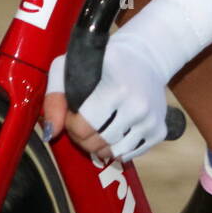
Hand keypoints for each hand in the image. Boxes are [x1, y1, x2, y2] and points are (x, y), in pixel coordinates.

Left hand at [43, 33, 169, 164]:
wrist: (145, 57)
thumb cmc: (102, 61)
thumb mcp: (71, 65)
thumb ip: (54, 96)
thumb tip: (51, 133)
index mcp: (117, 88)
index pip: (83, 127)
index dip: (71, 123)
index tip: (73, 111)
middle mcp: (138, 106)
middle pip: (97, 143)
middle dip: (82, 137)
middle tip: (82, 121)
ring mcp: (151, 121)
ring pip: (113, 153)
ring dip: (98, 146)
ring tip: (96, 126)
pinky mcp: (160, 132)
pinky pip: (129, 155)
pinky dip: (117, 148)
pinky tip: (114, 130)